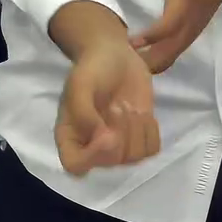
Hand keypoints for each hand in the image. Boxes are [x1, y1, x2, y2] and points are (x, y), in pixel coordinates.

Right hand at [55, 39, 159, 175]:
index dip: (93, 156)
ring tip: (128, 106)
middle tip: (117, 104)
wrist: (114, 55)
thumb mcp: (80, 84)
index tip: (106, 131)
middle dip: (120, 129)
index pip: (75, 166)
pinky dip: (150, 131)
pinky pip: (151, 149)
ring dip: (136, 128)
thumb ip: (83, 112)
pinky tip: (143, 113)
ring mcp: (118, 145)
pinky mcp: (139, 137)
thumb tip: (103, 139)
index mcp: (71, 137)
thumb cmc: (93, 69)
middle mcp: (93, 148)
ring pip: (134, 157)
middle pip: (111, 160)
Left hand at [113, 0, 221, 73]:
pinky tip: (136, 52)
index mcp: (183, 3)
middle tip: (116, 56)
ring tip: (120, 56)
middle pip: (166, 56)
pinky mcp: (189, 36)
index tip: (129, 41)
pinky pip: (170, 55)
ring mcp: (190, 34)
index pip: (169, 26)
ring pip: (167, 60)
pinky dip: (154, 59)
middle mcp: (188, 24)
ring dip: (146, 63)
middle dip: (142, 62)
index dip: (151, 36)